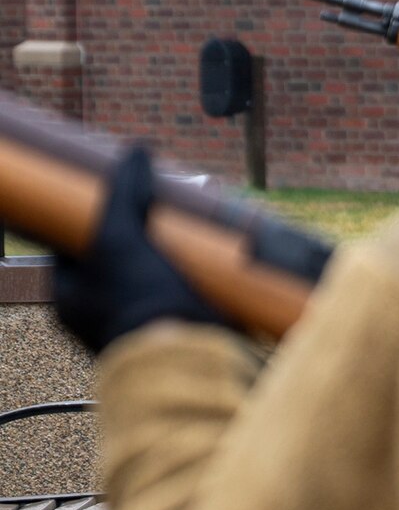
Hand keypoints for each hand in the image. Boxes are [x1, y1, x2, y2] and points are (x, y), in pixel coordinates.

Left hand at [55, 146, 225, 353]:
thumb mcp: (120, 240)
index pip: (71, 247)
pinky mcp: (181, 329)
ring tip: (193, 223)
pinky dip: (198, 275)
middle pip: (118, 258)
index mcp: (71, 298)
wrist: (190, 359)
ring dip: (172, 251)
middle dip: (140, 230)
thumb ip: (123, 196)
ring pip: (153, 274)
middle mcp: (103, 313)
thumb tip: (134, 150)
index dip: (91, 217)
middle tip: (159, 204)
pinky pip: (185, 292)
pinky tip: (216, 255)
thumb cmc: (139, 304)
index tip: (112, 195)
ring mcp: (144, 322)